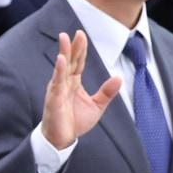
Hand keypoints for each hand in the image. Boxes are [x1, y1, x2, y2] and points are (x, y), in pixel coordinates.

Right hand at [39, 31, 122, 150]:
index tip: (81, 34)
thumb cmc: (74, 122)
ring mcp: (58, 89)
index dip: (80, 49)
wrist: (62, 140)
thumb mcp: (96, 106)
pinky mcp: (54, 98)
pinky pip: (57, 81)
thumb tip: (118, 78)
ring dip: (63, 52)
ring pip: (61, 67)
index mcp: (73, 83)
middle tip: (76, 31)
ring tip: (64, 39)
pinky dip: (59, 70)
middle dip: (72, 46)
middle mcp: (64, 83)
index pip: (77, 62)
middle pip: (69, 60)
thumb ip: (107, 92)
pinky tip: (61, 59)